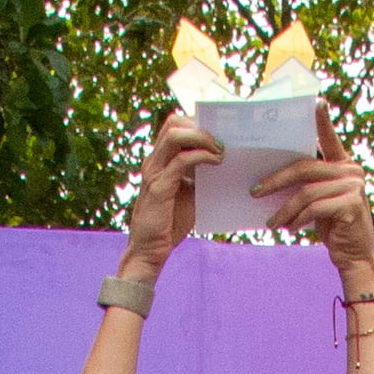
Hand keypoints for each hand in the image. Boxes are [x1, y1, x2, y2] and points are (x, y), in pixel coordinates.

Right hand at [122, 114, 215, 268]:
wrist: (150, 250)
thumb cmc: (170, 222)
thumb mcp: (190, 193)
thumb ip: (199, 175)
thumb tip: (223, 159)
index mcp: (159, 160)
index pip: (175, 126)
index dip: (196, 123)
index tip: (218, 131)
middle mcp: (153, 161)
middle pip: (173, 123)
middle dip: (200, 126)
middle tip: (221, 139)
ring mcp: (154, 172)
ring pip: (175, 135)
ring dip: (201, 137)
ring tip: (220, 148)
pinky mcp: (159, 187)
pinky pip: (181, 161)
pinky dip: (201, 156)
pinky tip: (216, 161)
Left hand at [261, 121, 373, 271]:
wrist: (355, 257)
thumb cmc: (333, 227)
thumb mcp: (319, 201)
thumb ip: (307, 185)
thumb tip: (271, 180)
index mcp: (344, 164)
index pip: (330, 138)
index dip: (322, 120)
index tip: (316, 101)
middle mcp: (352, 170)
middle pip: (305, 167)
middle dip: (276, 180)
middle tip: (255, 192)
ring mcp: (354, 186)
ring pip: (307, 191)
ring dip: (284, 209)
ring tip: (272, 223)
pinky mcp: (352, 205)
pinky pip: (315, 208)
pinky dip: (299, 219)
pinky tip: (291, 228)